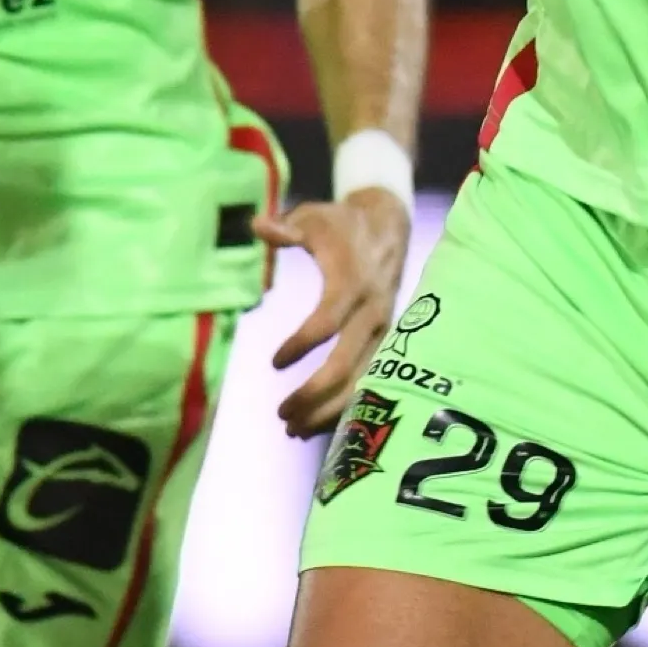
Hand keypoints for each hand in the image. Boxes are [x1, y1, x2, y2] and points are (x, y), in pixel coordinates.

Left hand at [262, 186, 410, 434]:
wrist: (389, 227)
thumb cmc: (343, 224)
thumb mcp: (314, 217)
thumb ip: (286, 226)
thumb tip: (258, 226)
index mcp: (352, 283)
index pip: (327, 321)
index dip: (301, 344)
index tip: (274, 361)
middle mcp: (371, 312)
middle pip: (346, 363)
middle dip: (313, 393)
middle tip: (281, 412)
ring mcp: (382, 330)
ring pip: (361, 380)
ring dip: (329, 409)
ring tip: (294, 428)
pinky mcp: (386, 340)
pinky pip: (369, 380)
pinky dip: (345, 404)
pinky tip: (317, 424)